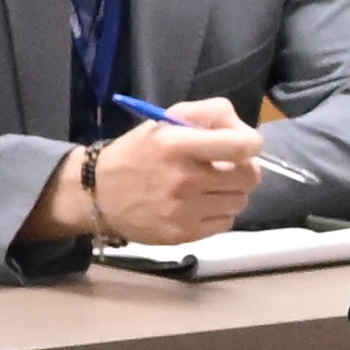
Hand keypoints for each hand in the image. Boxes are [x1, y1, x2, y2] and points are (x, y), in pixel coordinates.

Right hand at [27, 98, 262, 245]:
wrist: (97, 194)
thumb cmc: (138, 153)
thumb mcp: (166, 121)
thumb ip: (208, 116)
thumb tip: (243, 131)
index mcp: (177, 145)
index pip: (242, 146)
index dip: (251, 145)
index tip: (244, 147)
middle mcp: (184, 179)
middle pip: (249, 178)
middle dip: (243, 170)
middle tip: (226, 168)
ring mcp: (184, 211)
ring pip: (240, 202)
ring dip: (231, 193)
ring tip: (208, 187)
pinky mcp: (183, 234)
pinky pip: (225, 223)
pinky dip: (219, 213)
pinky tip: (199, 205)